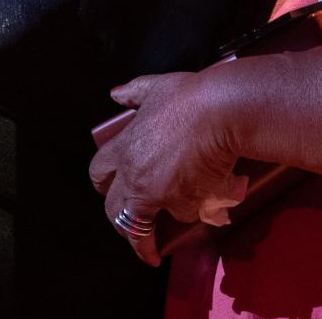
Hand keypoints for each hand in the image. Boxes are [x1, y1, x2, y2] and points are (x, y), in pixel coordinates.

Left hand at [88, 70, 238, 266]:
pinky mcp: (184, 204)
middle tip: (134, 228)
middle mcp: (135, 177)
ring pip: (144, 226)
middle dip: (121, 224)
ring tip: (164, 235)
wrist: (223, 111)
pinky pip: (184, 215)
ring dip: (154, 230)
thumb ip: (135, 91)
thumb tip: (116, 94)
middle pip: (114, 212)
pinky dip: (193, 210)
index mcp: (125, 148)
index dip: (103, 183)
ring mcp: (158, 194)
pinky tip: (203, 205)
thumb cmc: (191, 96)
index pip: (98, 173)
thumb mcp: (158, 87)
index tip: (108, 191)